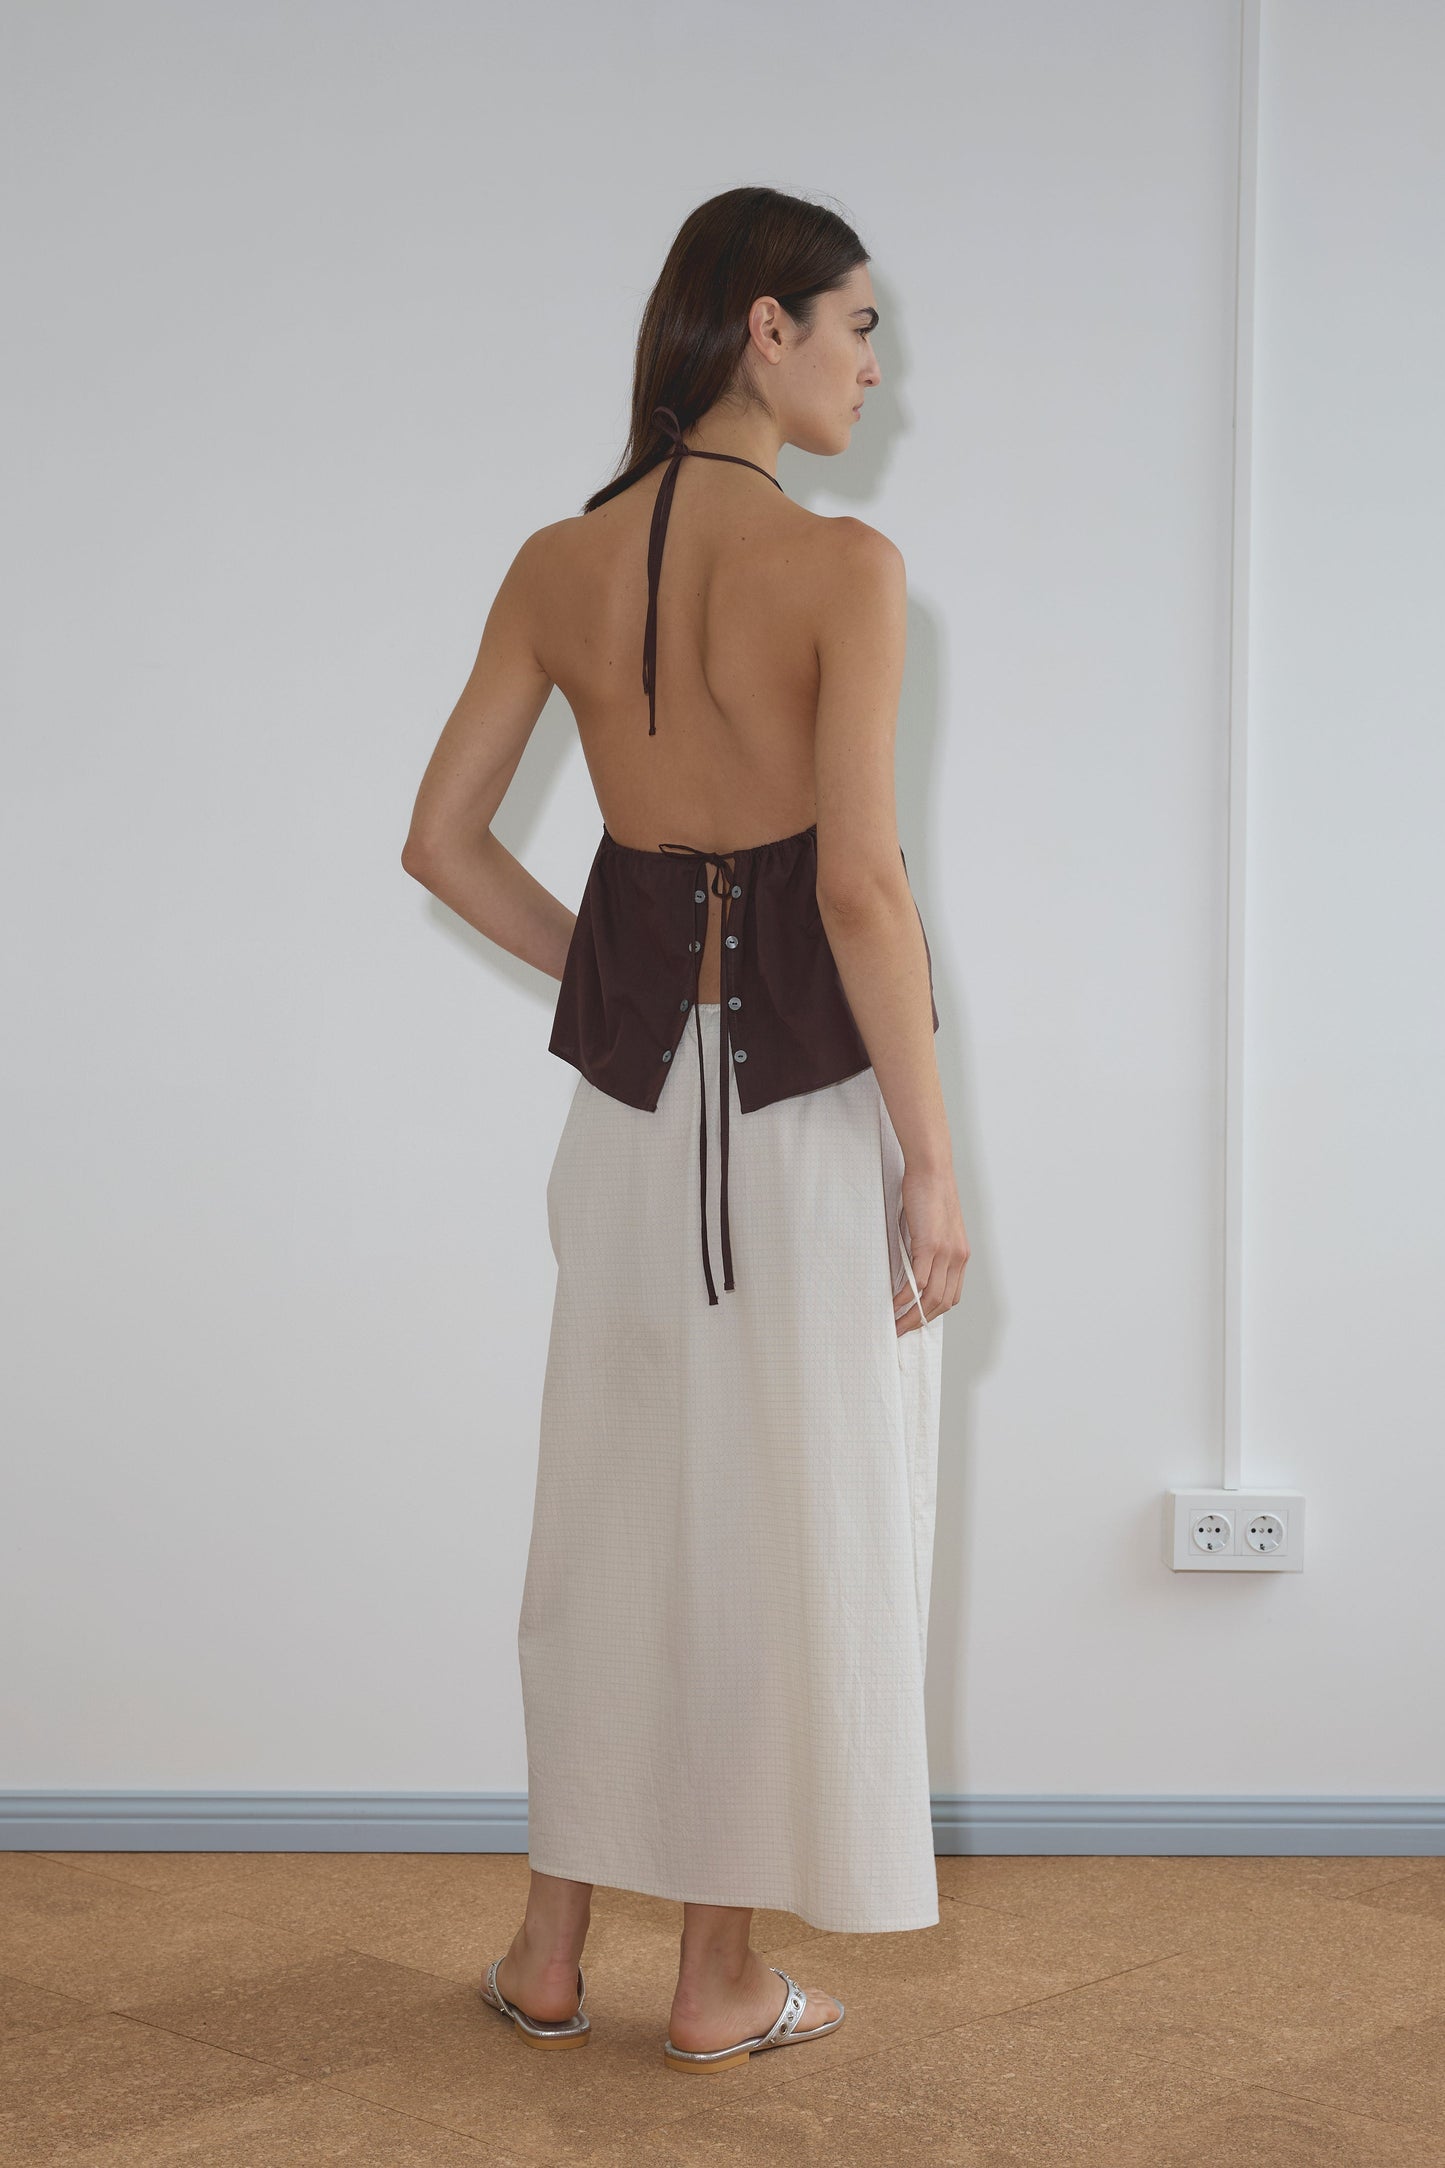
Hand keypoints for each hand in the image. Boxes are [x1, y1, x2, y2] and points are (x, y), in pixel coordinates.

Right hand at [893, 1165, 968, 1334]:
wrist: (932, 1170)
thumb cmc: (928, 1194)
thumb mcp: (932, 1229)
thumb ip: (926, 1251)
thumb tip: (909, 1270)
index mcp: (960, 1256)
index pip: (951, 1296)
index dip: (933, 1313)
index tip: (915, 1322)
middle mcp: (958, 1258)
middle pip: (941, 1303)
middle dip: (920, 1322)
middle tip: (900, 1331)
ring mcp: (946, 1253)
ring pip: (930, 1298)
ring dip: (911, 1316)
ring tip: (894, 1325)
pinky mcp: (930, 1246)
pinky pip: (918, 1282)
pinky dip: (905, 1298)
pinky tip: (893, 1304)